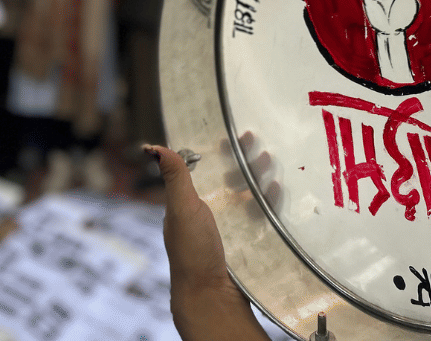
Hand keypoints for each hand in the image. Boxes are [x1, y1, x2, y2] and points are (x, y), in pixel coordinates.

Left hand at [146, 144, 270, 340]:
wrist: (212, 295)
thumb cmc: (191, 252)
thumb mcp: (182, 209)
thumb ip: (175, 179)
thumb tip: (152, 147)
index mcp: (189, 204)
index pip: (205, 169)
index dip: (219, 151)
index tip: (234, 134)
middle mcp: (207, 213)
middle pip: (228, 179)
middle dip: (243, 160)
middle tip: (258, 143)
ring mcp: (228, 228)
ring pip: (245, 195)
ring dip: (256, 177)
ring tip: (270, 162)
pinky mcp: (245, 241)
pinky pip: (259, 215)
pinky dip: (268, 201)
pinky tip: (277, 191)